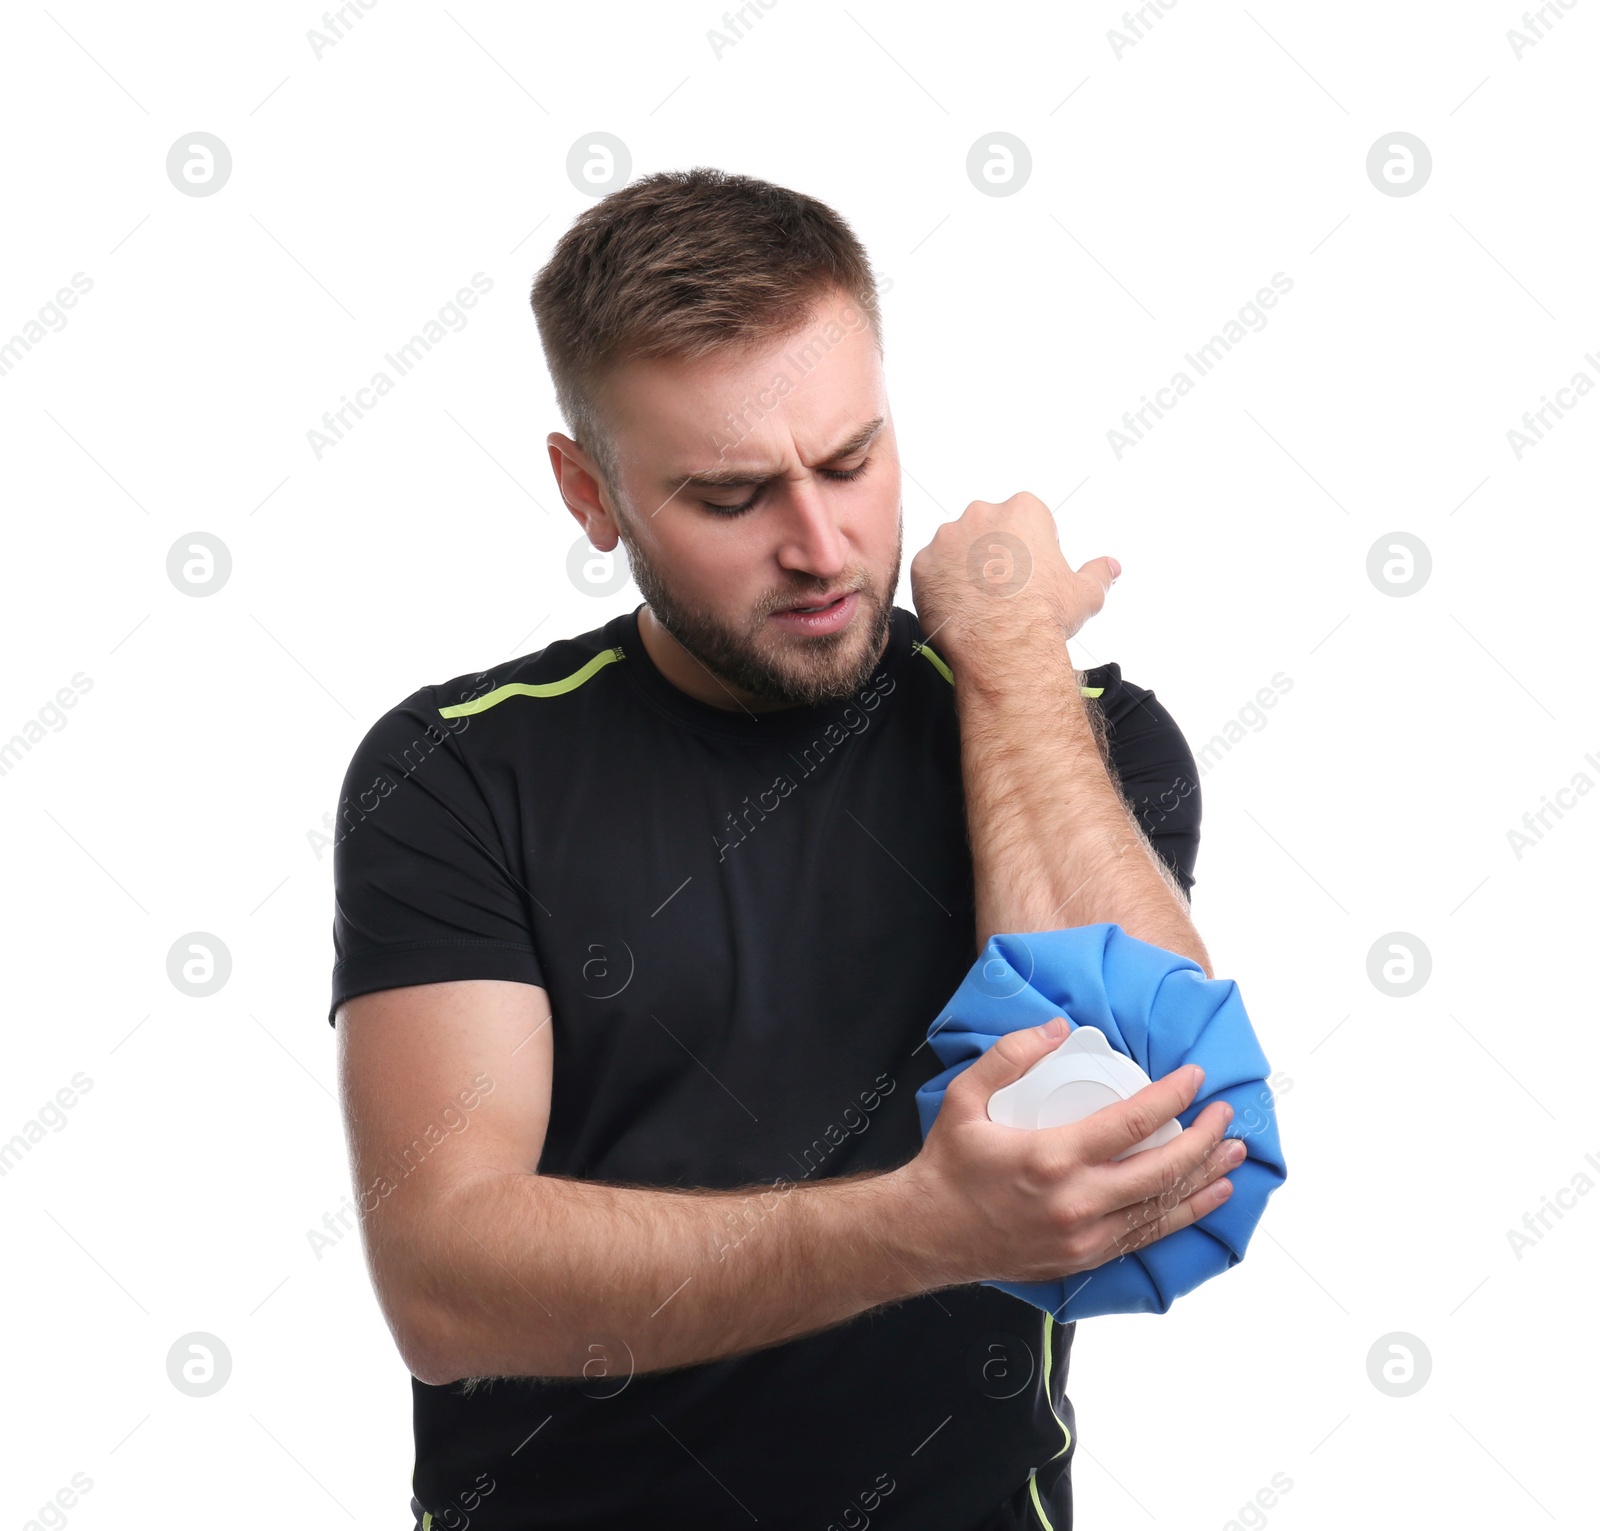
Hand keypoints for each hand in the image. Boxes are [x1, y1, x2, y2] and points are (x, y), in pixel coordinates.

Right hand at [891, 1016, 1240, 1288]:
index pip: (1131, 1123)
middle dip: (1204, 1139)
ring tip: (1234, 1155)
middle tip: (1226, 1114)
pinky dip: (1181, 1216)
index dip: (1172, 1097)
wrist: (927, 1234)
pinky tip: (1203, 1199)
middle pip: (1162, 1170)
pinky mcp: (1084, 1258)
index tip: (1194, 1078)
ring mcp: (1084, 1237)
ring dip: (1205, 1179)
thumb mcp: (965, 1098)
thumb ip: (1009, 1056)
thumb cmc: (948, 1167)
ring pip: (1162, 1208)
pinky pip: (1146, 1237)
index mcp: (1051, 1158)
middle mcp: (1076, 1203)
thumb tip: (1055, 1029)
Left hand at [908, 492, 1117, 673]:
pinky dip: (940, 586)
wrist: (1004, 646)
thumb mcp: (1084, 593)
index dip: (1032, 548)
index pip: (1026, 519)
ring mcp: (947, 538)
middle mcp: (981, 514)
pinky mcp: (923, 564)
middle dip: (995, 554)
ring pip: (956, 548)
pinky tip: (959, 608)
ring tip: (981, 601)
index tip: (1032, 573)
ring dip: (965, 568)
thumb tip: (1111, 567)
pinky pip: (931, 571)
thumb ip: (1098, 573)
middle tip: (1005, 589)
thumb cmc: (1043, 615)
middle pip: (988, 529)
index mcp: (1022, 510)